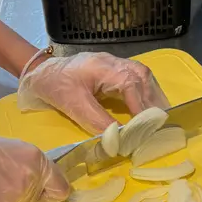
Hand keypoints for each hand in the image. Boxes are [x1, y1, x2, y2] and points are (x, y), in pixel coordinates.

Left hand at [18, 52, 167, 133]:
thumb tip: (119, 140)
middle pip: (142, 77)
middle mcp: (113, 61)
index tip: (148, 126)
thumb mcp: (74, 106)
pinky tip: (148, 106)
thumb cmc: (55, 86)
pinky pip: (136, 77)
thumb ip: (98, 122)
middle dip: (153, 100)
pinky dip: (145, 92)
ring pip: (142, 76)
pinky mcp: (113, 69)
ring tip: (159, 117)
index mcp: (102, 67)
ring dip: (152, 96)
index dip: (142, 106)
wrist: (40, 72)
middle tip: (161, 124)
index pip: (130, 84)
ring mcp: (114, 63)